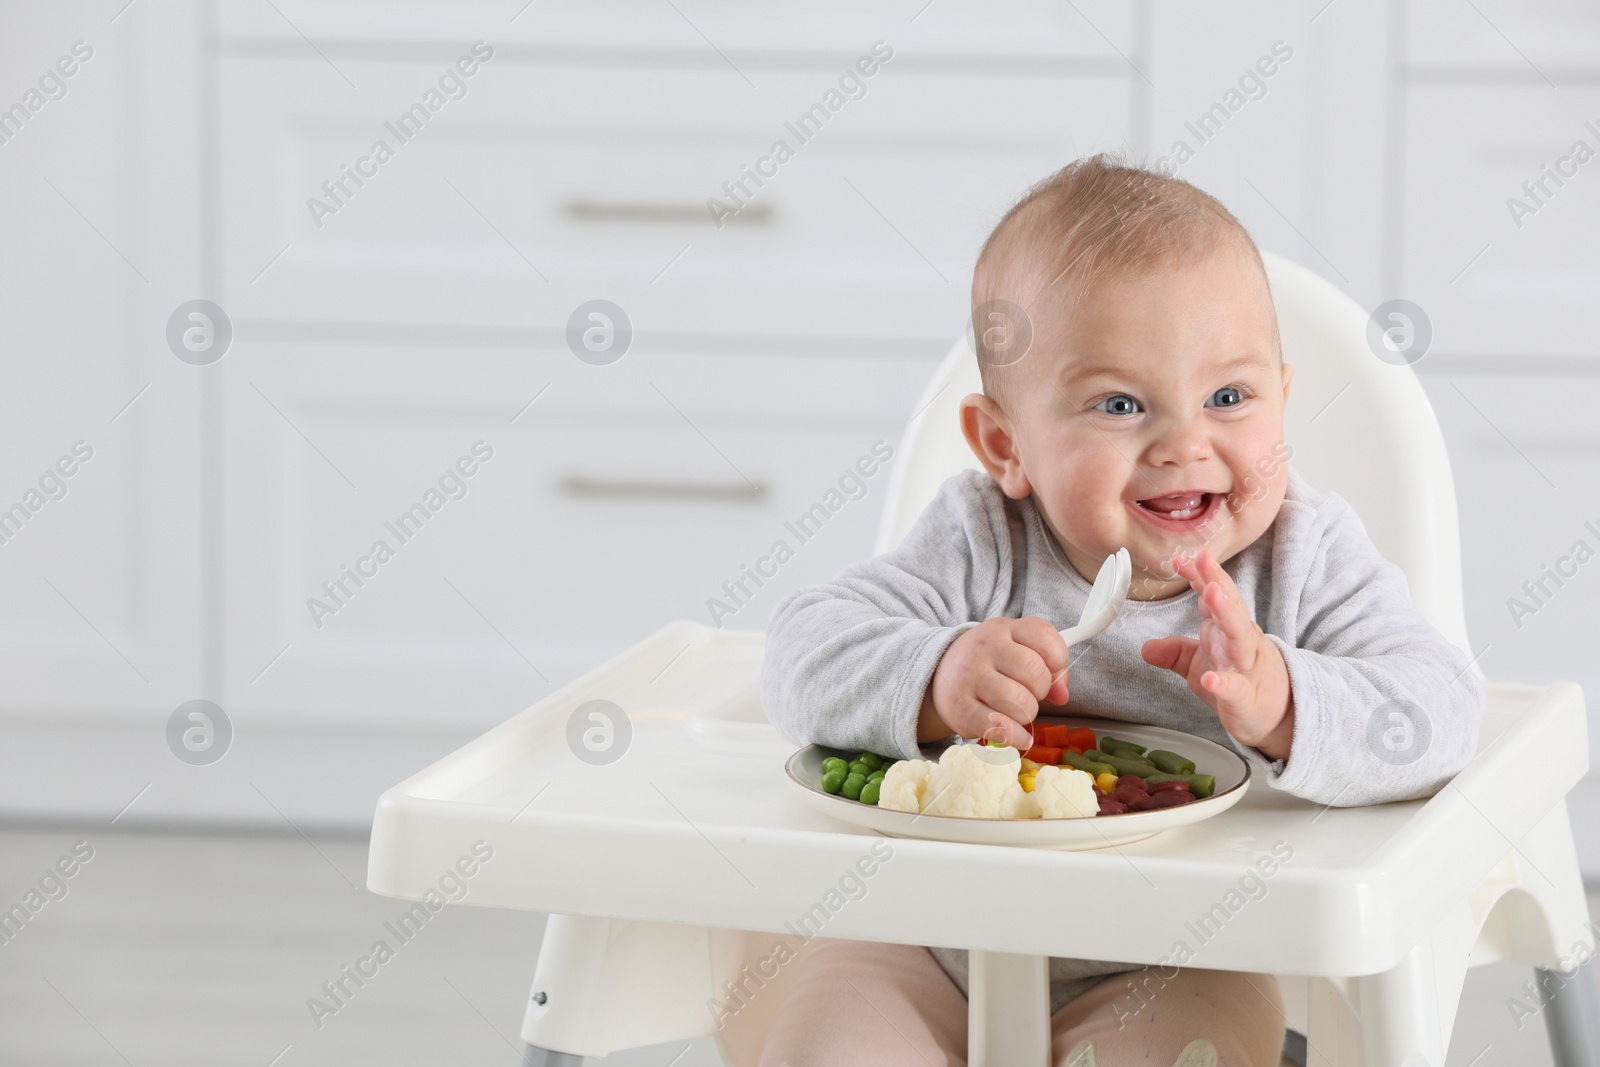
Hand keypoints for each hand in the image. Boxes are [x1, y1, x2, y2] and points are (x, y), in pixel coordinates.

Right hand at [917, 617, 1069, 747]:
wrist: (939, 674)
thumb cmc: (988, 663)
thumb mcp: (1015, 650)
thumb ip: (1048, 667)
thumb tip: (1062, 695)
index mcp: (1004, 629)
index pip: (1043, 635)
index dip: (1057, 658)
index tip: (1051, 669)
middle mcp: (985, 648)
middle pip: (1036, 674)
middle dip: (1041, 691)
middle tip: (1029, 693)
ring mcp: (970, 677)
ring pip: (1020, 704)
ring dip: (1027, 714)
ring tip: (1017, 711)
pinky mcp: (960, 709)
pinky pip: (1001, 728)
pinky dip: (1017, 737)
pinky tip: (1018, 735)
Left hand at [1140, 548, 1294, 760]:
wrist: (1278, 716)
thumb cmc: (1240, 683)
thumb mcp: (1200, 665)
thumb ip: (1174, 652)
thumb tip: (1146, 648)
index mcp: (1226, 630)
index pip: (1213, 597)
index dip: (1198, 576)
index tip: (1180, 558)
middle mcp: (1239, 642)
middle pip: (1230, 606)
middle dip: (1217, 580)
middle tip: (1203, 558)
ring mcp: (1246, 668)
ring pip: (1239, 637)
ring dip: (1225, 614)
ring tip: (1211, 594)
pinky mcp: (1247, 698)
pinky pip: (1236, 689)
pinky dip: (1224, 684)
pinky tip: (1211, 679)